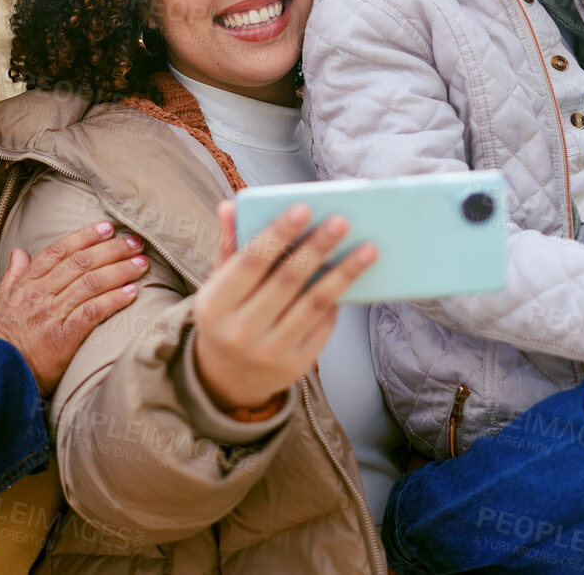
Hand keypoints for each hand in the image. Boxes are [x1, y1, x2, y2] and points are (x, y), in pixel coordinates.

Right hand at [0, 222, 147, 395]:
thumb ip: (13, 276)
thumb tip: (19, 252)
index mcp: (27, 284)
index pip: (59, 251)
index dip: (84, 237)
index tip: (106, 228)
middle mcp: (42, 294)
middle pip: (81, 263)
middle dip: (112, 249)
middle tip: (135, 241)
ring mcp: (53, 314)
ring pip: (91, 283)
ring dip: (120, 270)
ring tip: (141, 263)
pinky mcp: (65, 337)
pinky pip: (93, 312)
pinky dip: (114, 300)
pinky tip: (132, 293)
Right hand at [191, 202, 377, 417]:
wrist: (227, 378)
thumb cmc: (226, 316)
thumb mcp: (217, 284)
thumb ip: (229, 246)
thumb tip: (230, 205)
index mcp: (215, 304)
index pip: (250, 262)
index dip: (277, 234)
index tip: (303, 208)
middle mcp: (241, 330)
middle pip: (287, 281)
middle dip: (317, 248)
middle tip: (342, 221)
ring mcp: (270, 351)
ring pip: (313, 304)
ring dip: (343, 274)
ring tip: (368, 248)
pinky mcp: (296, 365)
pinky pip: (323, 326)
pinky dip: (338, 300)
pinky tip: (353, 279)